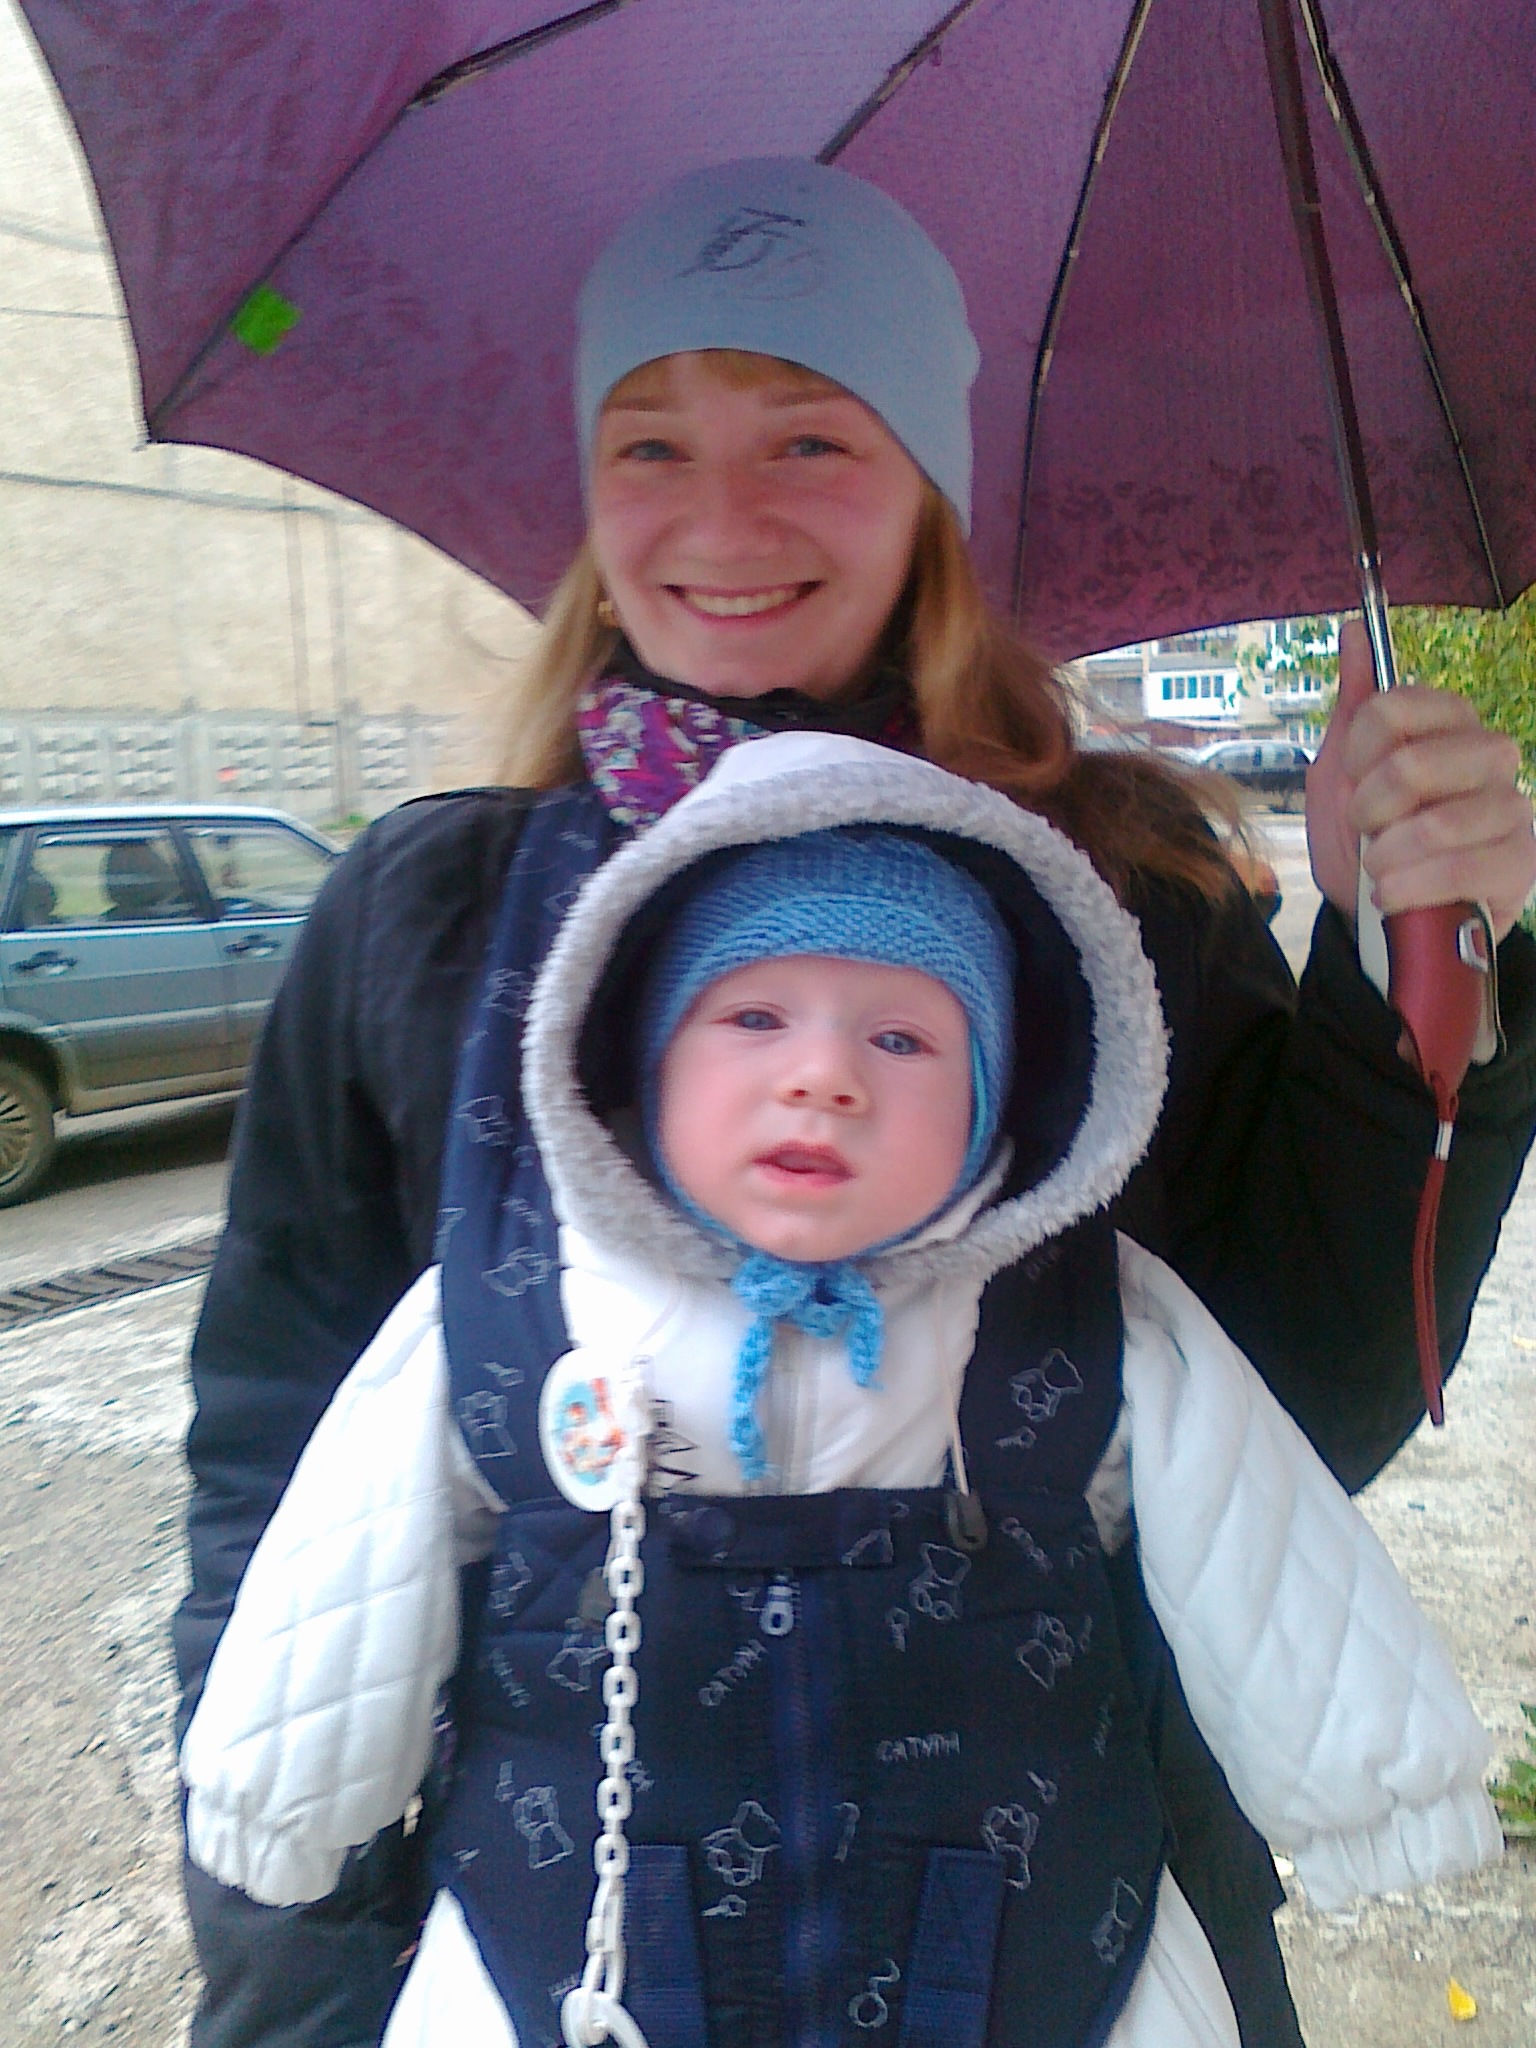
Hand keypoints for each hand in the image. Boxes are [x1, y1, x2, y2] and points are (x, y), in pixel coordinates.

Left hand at [1306, 620, 1535, 941]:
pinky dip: (1410, 887)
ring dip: (1386, 857)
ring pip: (1437, 823)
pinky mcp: (1519, 862)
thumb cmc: (1364, 840)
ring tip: (1379, 870)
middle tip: (1366, 831)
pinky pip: (1461, 869)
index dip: (1356, 756)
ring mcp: (1510, 807)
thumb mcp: (1339, 775)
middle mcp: (1488, 755)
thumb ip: (1354, 704)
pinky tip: (1394, 895)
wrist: (1379, 915)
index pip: (1389, 708)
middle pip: (1412, 764)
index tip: (1352, 786)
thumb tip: (1354, 629)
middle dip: (1369, 811)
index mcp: (1445, 724)